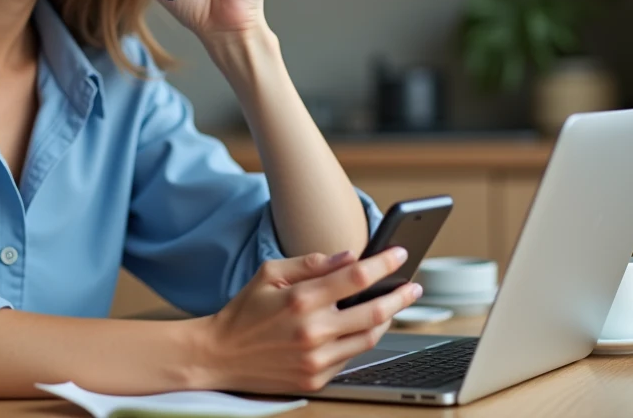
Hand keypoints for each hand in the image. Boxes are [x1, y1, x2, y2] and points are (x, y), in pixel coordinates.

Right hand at [192, 247, 422, 392]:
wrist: (219, 356)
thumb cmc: (244, 311)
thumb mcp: (270, 273)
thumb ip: (310, 263)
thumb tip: (348, 257)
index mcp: (301, 299)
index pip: (356, 277)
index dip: (384, 263)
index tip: (400, 253)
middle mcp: (312, 331)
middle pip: (374, 311)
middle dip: (400, 296)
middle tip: (414, 286)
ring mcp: (316, 359)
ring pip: (369, 338)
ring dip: (387, 320)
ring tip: (392, 306)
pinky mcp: (316, 379)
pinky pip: (351, 357)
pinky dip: (360, 340)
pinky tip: (362, 328)